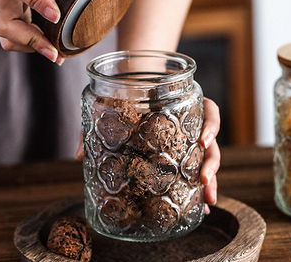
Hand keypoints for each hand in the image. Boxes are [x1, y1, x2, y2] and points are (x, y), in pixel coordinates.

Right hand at [0, 0, 143, 64]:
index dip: (35, 1)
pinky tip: (48, 49)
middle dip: (29, 40)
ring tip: (54, 52)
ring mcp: (5, 3)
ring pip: (4, 34)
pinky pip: (9, 36)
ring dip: (28, 47)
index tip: (57, 16)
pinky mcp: (8, 12)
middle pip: (4, 22)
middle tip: (55, 51)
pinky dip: (26, 46)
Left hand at [77, 97, 220, 213]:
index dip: (211, 124)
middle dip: (211, 163)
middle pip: (210, 141)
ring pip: (207, 158)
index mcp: (181, 105)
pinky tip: (198, 205)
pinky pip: (195, 168)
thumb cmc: (126, 94)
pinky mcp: (181, 152)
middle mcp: (188, 122)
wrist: (131, 86)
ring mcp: (186, 139)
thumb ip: (96, 125)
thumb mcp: (111, 103)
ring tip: (207, 200)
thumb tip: (79, 154)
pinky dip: (198, 187)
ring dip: (210, 179)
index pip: (208, 110)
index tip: (203, 141)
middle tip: (204, 180)